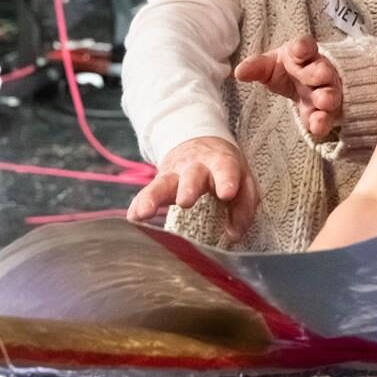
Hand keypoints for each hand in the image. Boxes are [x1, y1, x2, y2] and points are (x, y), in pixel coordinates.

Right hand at [127, 136, 259, 242]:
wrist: (199, 143)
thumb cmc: (224, 168)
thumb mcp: (242, 179)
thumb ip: (243, 206)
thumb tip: (234, 233)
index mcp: (221, 163)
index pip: (225, 169)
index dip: (226, 181)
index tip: (227, 193)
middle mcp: (196, 166)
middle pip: (192, 176)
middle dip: (188, 188)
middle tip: (185, 201)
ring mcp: (175, 174)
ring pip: (164, 184)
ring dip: (154, 198)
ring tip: (146, 212)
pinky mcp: (159, 182)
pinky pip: (147, 193)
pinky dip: (139, 204)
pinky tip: (133, 217)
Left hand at [233, 35, 342, 139]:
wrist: (309, 84)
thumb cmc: (288, 69)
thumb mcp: (271, 66)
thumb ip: (257, 67)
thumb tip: (239, 72)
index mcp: (303, 55)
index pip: (305, 46)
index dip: (303, 46)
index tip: (300, 49)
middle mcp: (319, 71)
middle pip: (321, 70)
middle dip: (320, 73)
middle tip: (320, 75)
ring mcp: (326, 91)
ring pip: (330, 93)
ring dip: (328, 97)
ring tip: (323, 102)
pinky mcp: (327, 112)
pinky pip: (327, 117)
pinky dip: (323, 122)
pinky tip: (317, 128)